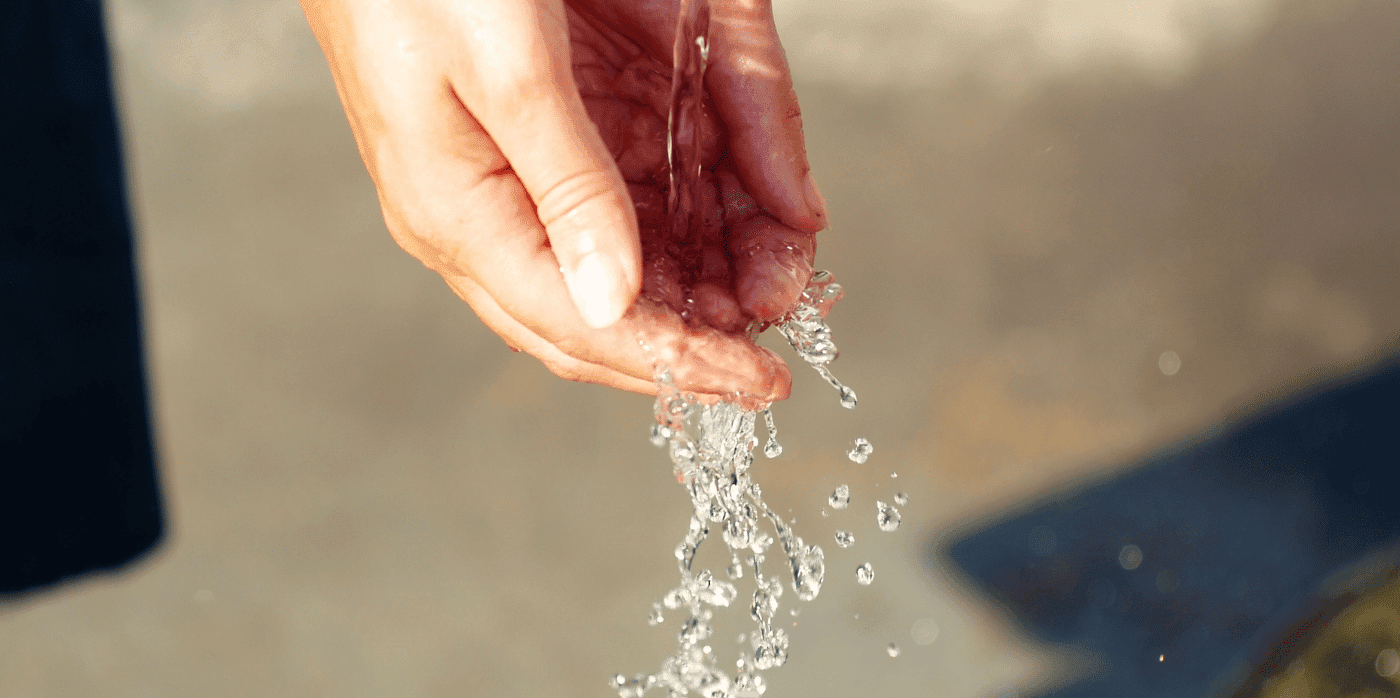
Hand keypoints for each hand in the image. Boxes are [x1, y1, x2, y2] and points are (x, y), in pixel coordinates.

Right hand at [300, 0, 826, 401]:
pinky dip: (688, 227)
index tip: (760, 383)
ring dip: (703, 284)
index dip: (678, 361)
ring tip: (778, 283)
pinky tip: (740, 229)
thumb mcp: (507, 70)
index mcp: (460, 215)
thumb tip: (617, 304)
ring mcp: (513, 184)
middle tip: (778, 350)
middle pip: (602, 316)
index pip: (582, 325)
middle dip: (697, 337)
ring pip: (620, 268)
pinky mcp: (542, 142)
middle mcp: (484, 219)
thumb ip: (569, 188)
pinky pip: (622, 208)